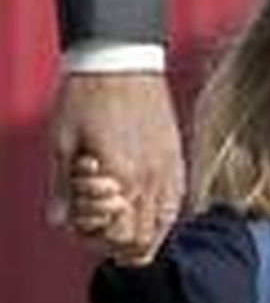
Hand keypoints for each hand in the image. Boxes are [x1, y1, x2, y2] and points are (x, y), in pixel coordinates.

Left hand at [48, 71, 183, 251]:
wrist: (122, 60)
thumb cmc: (87, 95)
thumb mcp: (62, 142)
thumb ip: (62, 188)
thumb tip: (59, 221)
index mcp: (122, 179)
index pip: (119, 239)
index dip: (96, 237)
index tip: (81, 222)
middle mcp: (152, 183)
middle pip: (144, 243)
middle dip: (117, 241)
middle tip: (98, 225)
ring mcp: (169, 174)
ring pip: (163, 229)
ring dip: (140, 232)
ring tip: (120, 218)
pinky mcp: (178, 163)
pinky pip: (175, 206)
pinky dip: (158, 216)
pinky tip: (141, 204)